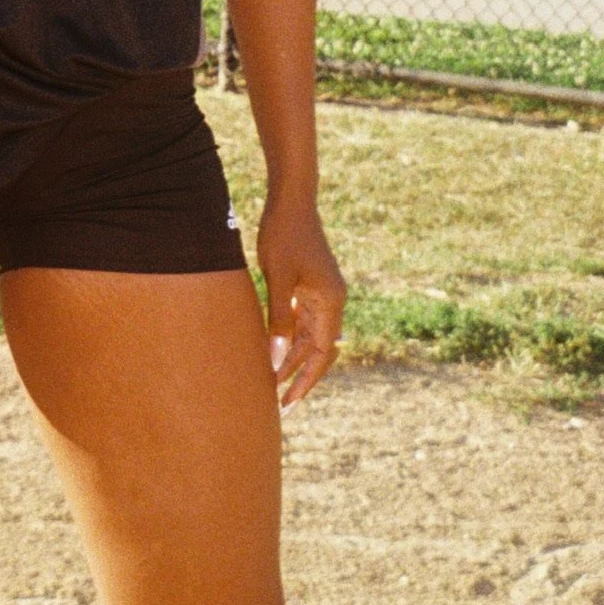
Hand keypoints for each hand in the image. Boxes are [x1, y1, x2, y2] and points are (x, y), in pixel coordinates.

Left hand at [255, 195, 345, 412]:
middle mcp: (331, 301)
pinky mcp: (309, 286)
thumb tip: (276, 358)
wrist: (291, 200)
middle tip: (279, 404)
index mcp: (330, 302)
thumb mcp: (278, 278)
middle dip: (300, 376)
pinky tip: (271, 352)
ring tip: (271, 383)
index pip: (321, 353)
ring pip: (308, 337)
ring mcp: (321, 294)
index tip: (288, 401)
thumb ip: (278, 319)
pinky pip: (301, 321)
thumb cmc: (283, 235)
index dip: (306, 379)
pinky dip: (289, 338)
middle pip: (318, 350)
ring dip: (292, 358)